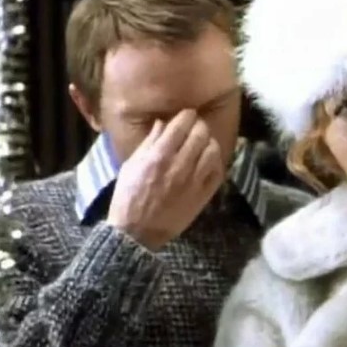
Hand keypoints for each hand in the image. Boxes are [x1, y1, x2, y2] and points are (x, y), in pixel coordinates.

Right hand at [107, 109, 223, 250]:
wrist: (137, 232)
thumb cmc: (129, 196)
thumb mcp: (131, 165)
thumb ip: (149, 142)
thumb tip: (163, 123)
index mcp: (159, 156)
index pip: (181, 124)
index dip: (187, 115)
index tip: (187, 114)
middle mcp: (179, 166)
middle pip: (200, 134)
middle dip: (199, 125)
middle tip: (196, 126)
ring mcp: (194, 181)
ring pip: (213, 150)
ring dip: (209, 142)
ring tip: (204, 142)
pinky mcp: (203, 195)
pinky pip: (218, 171)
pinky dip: (216, 161)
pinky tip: (209, 160)